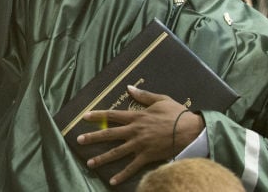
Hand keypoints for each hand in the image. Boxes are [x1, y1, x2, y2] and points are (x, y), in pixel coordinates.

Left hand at [78, 85, 203, 185]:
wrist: (188, 130)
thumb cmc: (175, 113)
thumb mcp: (160, 99)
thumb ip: (143, 96)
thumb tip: (129, 87)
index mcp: (137, 116)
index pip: (113, 115)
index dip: (98, 115)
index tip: (85, 116)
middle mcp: (134, 131)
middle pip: (110, 134)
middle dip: (93, 137)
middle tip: (79, 140)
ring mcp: (139, 145)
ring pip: (117, 152)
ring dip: (102, 158)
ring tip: (90, 163)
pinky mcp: (146, 157)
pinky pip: (131, 167)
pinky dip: (122, 175)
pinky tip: (112, 181)